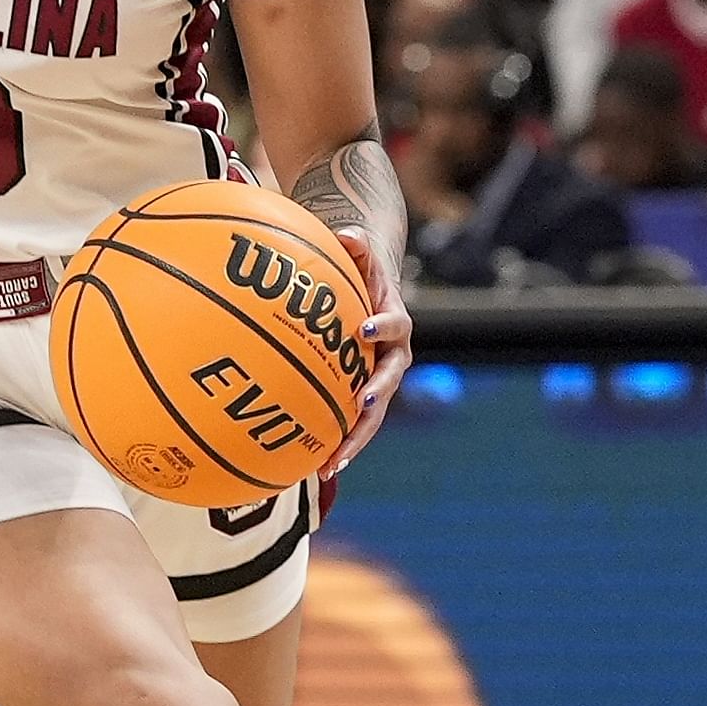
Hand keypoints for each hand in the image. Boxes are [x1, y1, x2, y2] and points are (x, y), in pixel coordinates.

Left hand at [323, 224, 411, 480]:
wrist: (370, 290)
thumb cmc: (359, 269)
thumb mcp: (358, 252)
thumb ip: (355, 244)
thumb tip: (347, 235)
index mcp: (394, 320)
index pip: (394, 325)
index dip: (382, 327)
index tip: (362, 330)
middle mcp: (392, 355)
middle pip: (388, 382)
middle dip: (375, 398)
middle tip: (358, 410)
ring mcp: (378, 380)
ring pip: (371, 415)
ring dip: (355, 439)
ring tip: (330, 466)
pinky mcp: (361, 396)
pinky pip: (351, 423)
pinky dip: (336, 444)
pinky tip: (312, 470)